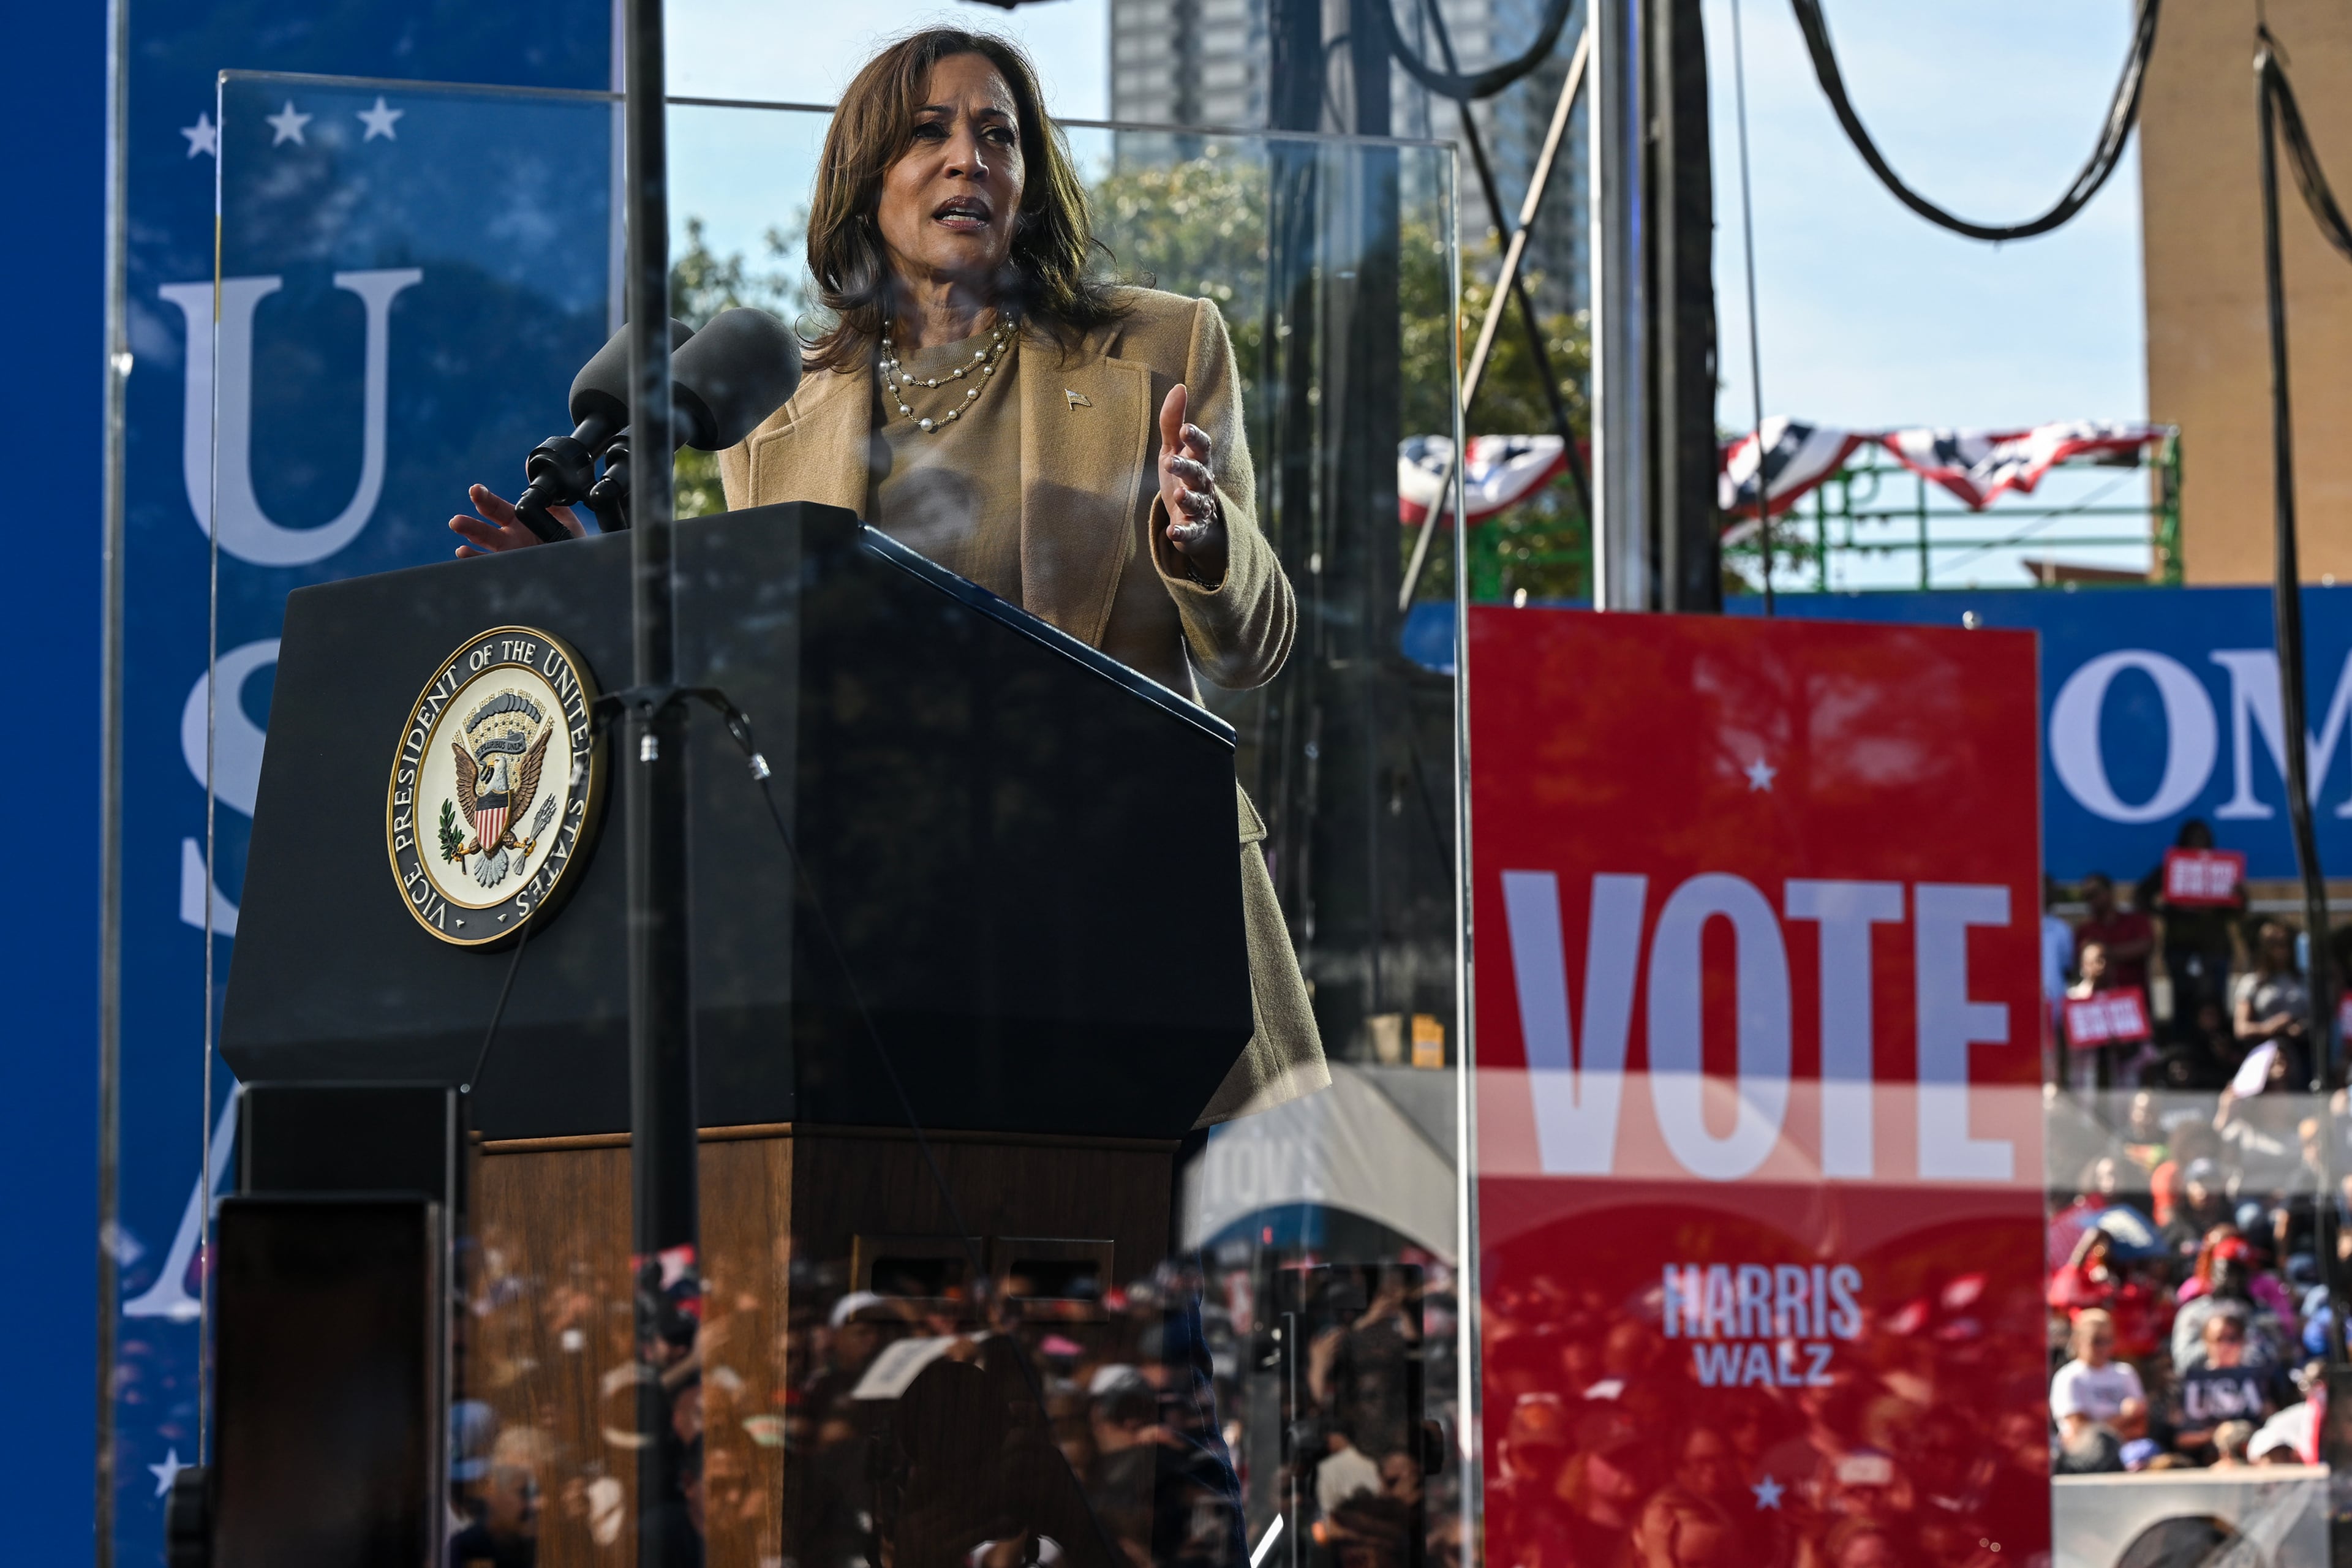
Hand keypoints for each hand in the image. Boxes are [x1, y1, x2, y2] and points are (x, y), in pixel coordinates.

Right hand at [449, 484, 581, 556]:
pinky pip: (491, 566)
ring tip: (458, 540)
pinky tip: (464, 554)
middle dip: (470, 525)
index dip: (484, 498)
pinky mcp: (512, 569)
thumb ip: (548, 495)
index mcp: (518, 520)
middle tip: (456, 521)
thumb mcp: (563, 515)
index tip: (475, 490)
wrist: (581, 563)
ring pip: (485, 548)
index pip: (495, 507)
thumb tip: (532, 468)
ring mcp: (509, 554)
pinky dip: (476, 561)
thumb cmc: (571, 539)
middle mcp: (509, 537)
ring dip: (470, 544)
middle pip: (484, 529)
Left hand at [1158, 384, 1226, 583]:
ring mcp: (1200, 508)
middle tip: (1170, 461)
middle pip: (1198, 473)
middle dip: (1186, 467)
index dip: (1195, 438)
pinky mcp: (1194, 530)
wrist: (1197, 519)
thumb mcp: (1173, 449)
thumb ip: (1173, 422)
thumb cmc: (1183, 477)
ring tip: (1180, 495)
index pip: (1202, 447)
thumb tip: (1179, 387)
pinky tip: (1173, 533)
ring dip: (1189, 499)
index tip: (1185, 428)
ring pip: (1197, 502)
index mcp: (1199, 461)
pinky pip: (1191, 532)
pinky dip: (1183, 534)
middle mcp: (1203, 483)